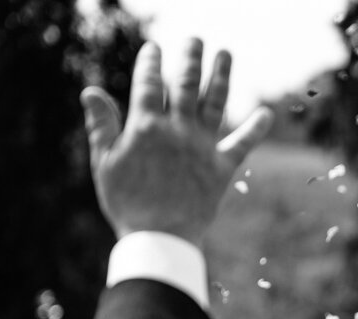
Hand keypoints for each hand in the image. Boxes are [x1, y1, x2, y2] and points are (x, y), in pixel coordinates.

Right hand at [81, 39, 273, 243]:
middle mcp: (178, 131)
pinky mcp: (222, 168)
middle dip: (190, 58)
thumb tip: (90, 90)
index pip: (149, 84)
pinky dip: (256, 128)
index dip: (151, 63)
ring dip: (222, 75)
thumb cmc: (126, 203)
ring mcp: (203, 148)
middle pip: (187, 84)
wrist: (160, 239)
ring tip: (225, 54)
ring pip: (216, 103)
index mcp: (146, 127)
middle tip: (196, 39)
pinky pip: (242, 144)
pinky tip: (267, 113)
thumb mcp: (104, 163)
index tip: (153, 49)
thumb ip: (101, 125)